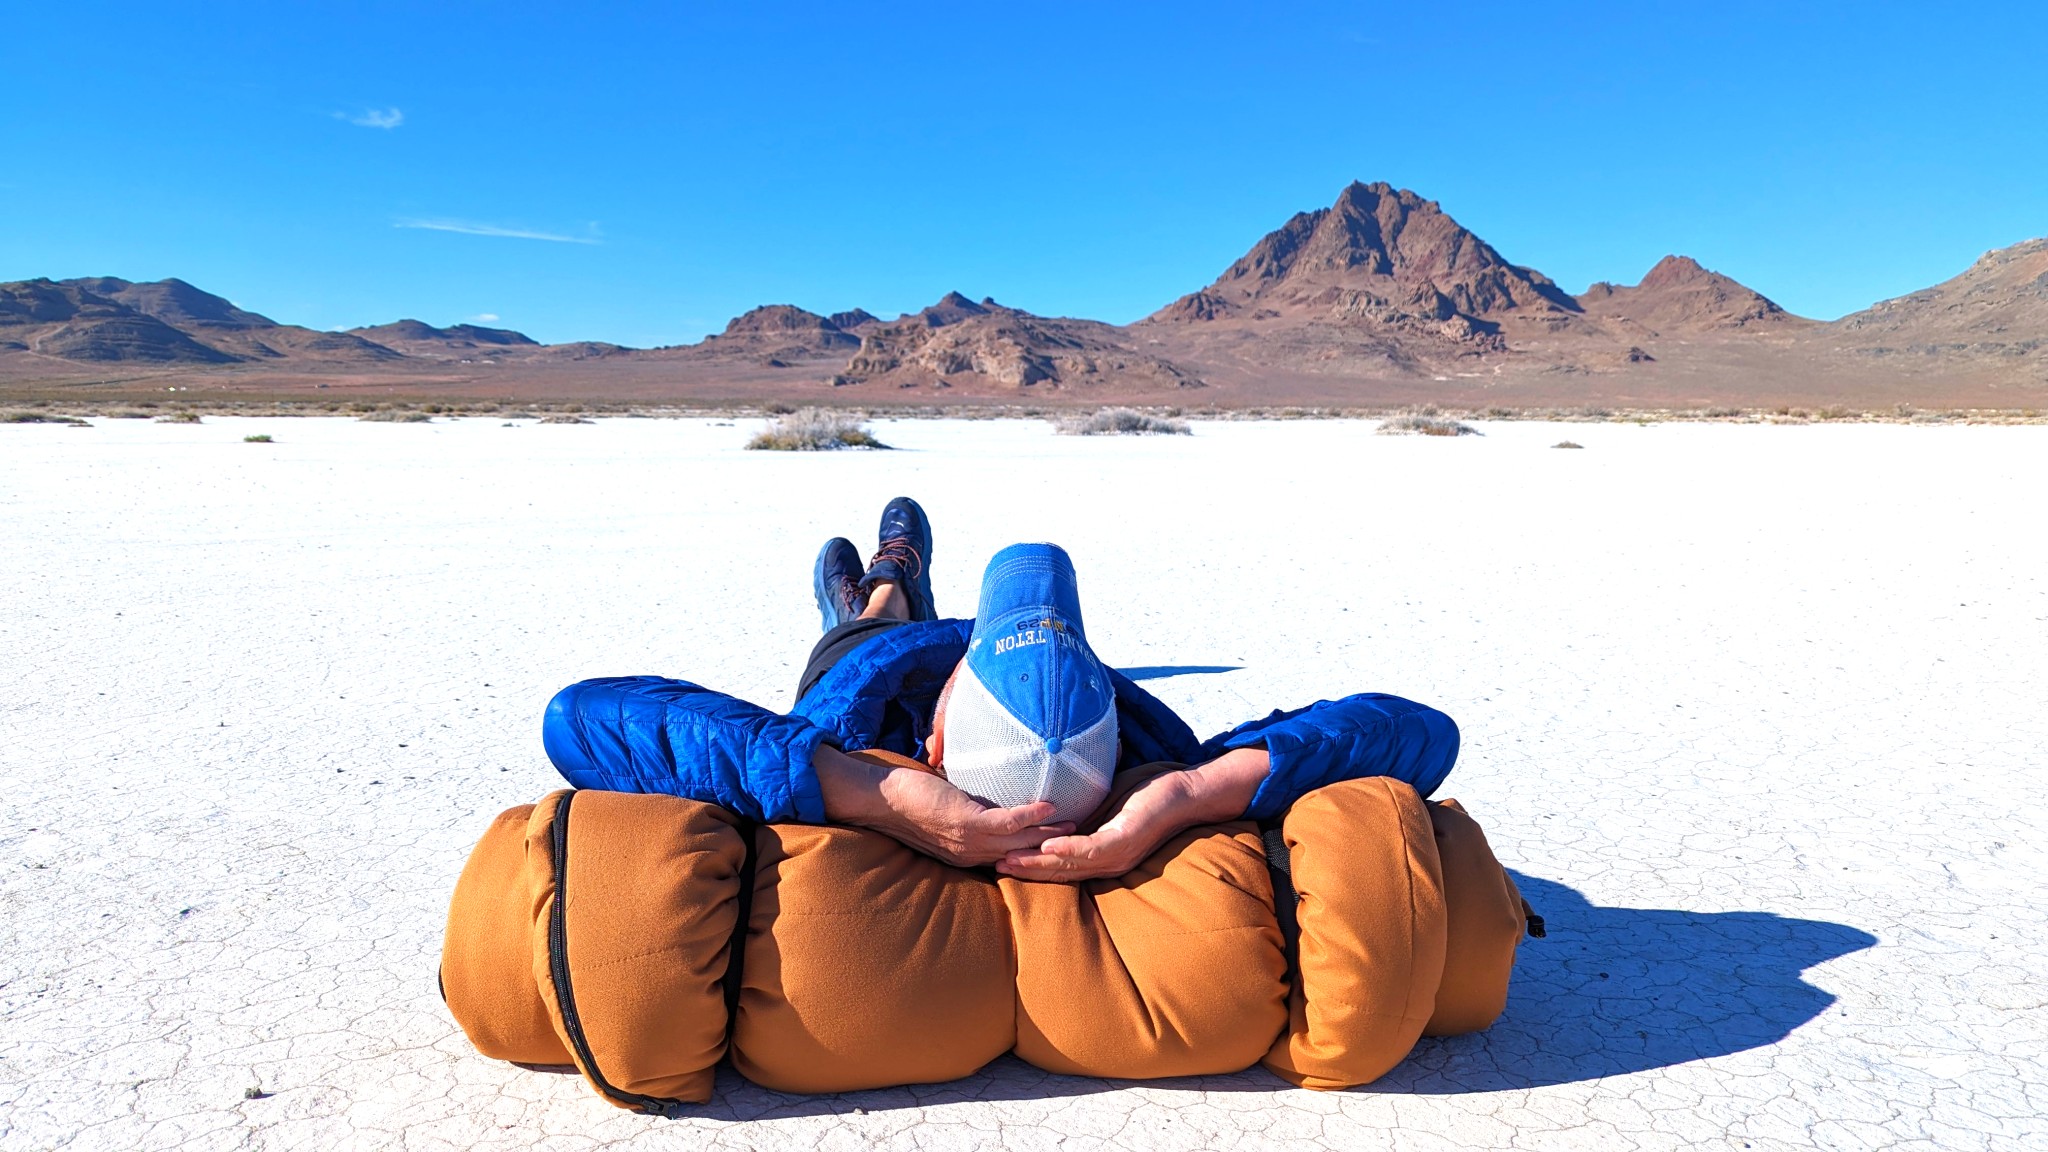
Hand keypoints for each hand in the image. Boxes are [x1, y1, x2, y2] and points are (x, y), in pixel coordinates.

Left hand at [815, 745, 1073, 866]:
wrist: (876, 800)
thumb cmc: (907, 801)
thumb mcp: (944, 815)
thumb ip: (968, 812)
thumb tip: (984, 796)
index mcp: (966, 856)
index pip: (1009, 859)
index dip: (1035, 853)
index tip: (1059, 844)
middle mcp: (971, 855)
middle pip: (1021, 855)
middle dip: (1051, 848)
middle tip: (1079, 838)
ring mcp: (969, 842)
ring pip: (1020, 841)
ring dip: (1049, 832)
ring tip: (1074, 822)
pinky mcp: (966, 822)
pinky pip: (1007, 821)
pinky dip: (1030, 814)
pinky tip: (1050, 806)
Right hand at [996, 746, 1271, 882]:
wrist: (1188, 793)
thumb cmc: (1148, 796)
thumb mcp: (1107, 804)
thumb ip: (1082, 808)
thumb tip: (1055, 795)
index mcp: (1101, 855)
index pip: (1059, 866)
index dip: (1029, 866)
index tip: (999, 859)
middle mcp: (1107, 863)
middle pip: (1058, 873)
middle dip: (1024, 870)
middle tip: (992, 866)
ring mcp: (1117, 855)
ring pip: (1070, 866)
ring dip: (1037, 864)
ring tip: (1008, 861)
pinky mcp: (1126, 841)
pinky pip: (1092, 849)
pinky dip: (1068, 849)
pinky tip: (1047, 846)